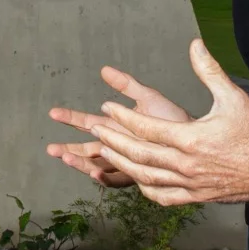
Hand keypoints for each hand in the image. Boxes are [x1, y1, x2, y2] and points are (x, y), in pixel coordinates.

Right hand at [46, 60, 192, 186]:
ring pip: (97, 166)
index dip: (70, 119)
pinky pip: (118, 180)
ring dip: (81, 163)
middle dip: (68, 149)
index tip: (53, 113)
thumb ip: (126, 84)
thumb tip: (104, 69)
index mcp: (117, 127)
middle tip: (51, 149)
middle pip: (87, 150)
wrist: (197, 138)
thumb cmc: (174, 118)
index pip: (88, 124)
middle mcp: (119, 146)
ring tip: (67, 157)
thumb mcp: (147, 97)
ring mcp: (128, 161)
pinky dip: (105, 176)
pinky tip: (96, 170)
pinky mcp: (139, 174)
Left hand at [87, 40, 248, 205]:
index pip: (147, 129)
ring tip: (104, 151)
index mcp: (193, 140)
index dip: (123, 118)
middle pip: (139, 154)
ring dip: (122, 163)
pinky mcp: (197, 197)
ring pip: (146, 177)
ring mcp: (191, 184)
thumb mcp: (233, 97)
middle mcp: (188, 165)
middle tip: (95, 129)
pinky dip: (145, 187)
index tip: (107, 108)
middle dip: (113, 140)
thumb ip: (209, 71)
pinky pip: (163, 196)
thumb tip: (194, 44)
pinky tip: (136, 178)